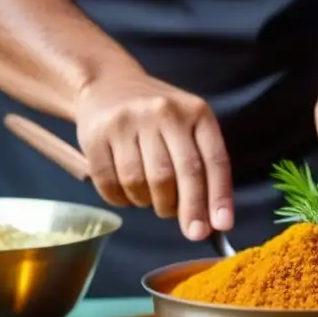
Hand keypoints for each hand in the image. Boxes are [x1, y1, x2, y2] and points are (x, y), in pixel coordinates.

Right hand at [74, 72, 231, 240]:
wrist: (108, 84)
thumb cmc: (158, 115)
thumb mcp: (189, 125)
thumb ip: (202, 165)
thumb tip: (213, 220)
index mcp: (195, 112)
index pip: (213, 160)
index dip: (219, 196)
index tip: (221, 226)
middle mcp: (163, 112)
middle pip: (180, 174)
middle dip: (189, 210)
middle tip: (192, 232)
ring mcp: (127, 122)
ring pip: (143, 182)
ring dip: (151, 203)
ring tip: (154, 200)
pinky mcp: (96, 135)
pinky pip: (110, 183)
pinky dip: (122, 200)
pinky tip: (129, 196)